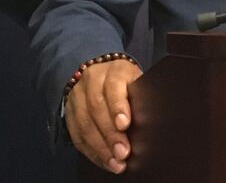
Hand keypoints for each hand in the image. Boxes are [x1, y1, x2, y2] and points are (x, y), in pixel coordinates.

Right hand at [64, 59, 142, 173]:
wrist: (102, 73)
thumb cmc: (127, 82)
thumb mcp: (136, 80)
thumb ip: (140, 96)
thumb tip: (147, 121)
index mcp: (114, 70)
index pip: (113, 87)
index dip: (118, 107)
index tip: (125, 125)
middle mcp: (92, 80)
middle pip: (97, 108)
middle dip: (110, 134)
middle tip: (122, 152)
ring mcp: (77, 96)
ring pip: (84, 124)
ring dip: (100, 147)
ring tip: (115, 162)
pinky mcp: (69, 112)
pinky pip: (77, 135)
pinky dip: (91, 151)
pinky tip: (104, 161)